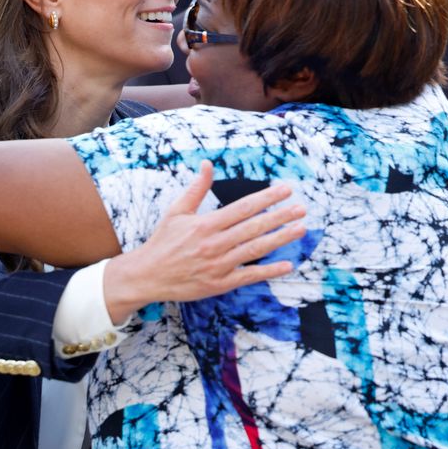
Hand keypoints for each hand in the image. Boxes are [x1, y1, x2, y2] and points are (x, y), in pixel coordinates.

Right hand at [102, 160, 305, 322]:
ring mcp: (218, 265)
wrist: (147, 275)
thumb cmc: (163, 242)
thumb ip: (196, 189)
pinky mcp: (220, 284)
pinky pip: (249, 276)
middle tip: (301, 208)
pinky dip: (269, 271)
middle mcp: (214, 244)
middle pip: (254, 227)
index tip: (285, 190)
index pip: (242, 208)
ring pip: (255, 250)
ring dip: (280, 239)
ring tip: (300, 229)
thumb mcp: (177, 212)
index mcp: (205, 224)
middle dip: (280, 216)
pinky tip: (287, 265)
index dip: (266, 198)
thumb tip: (208, 164)